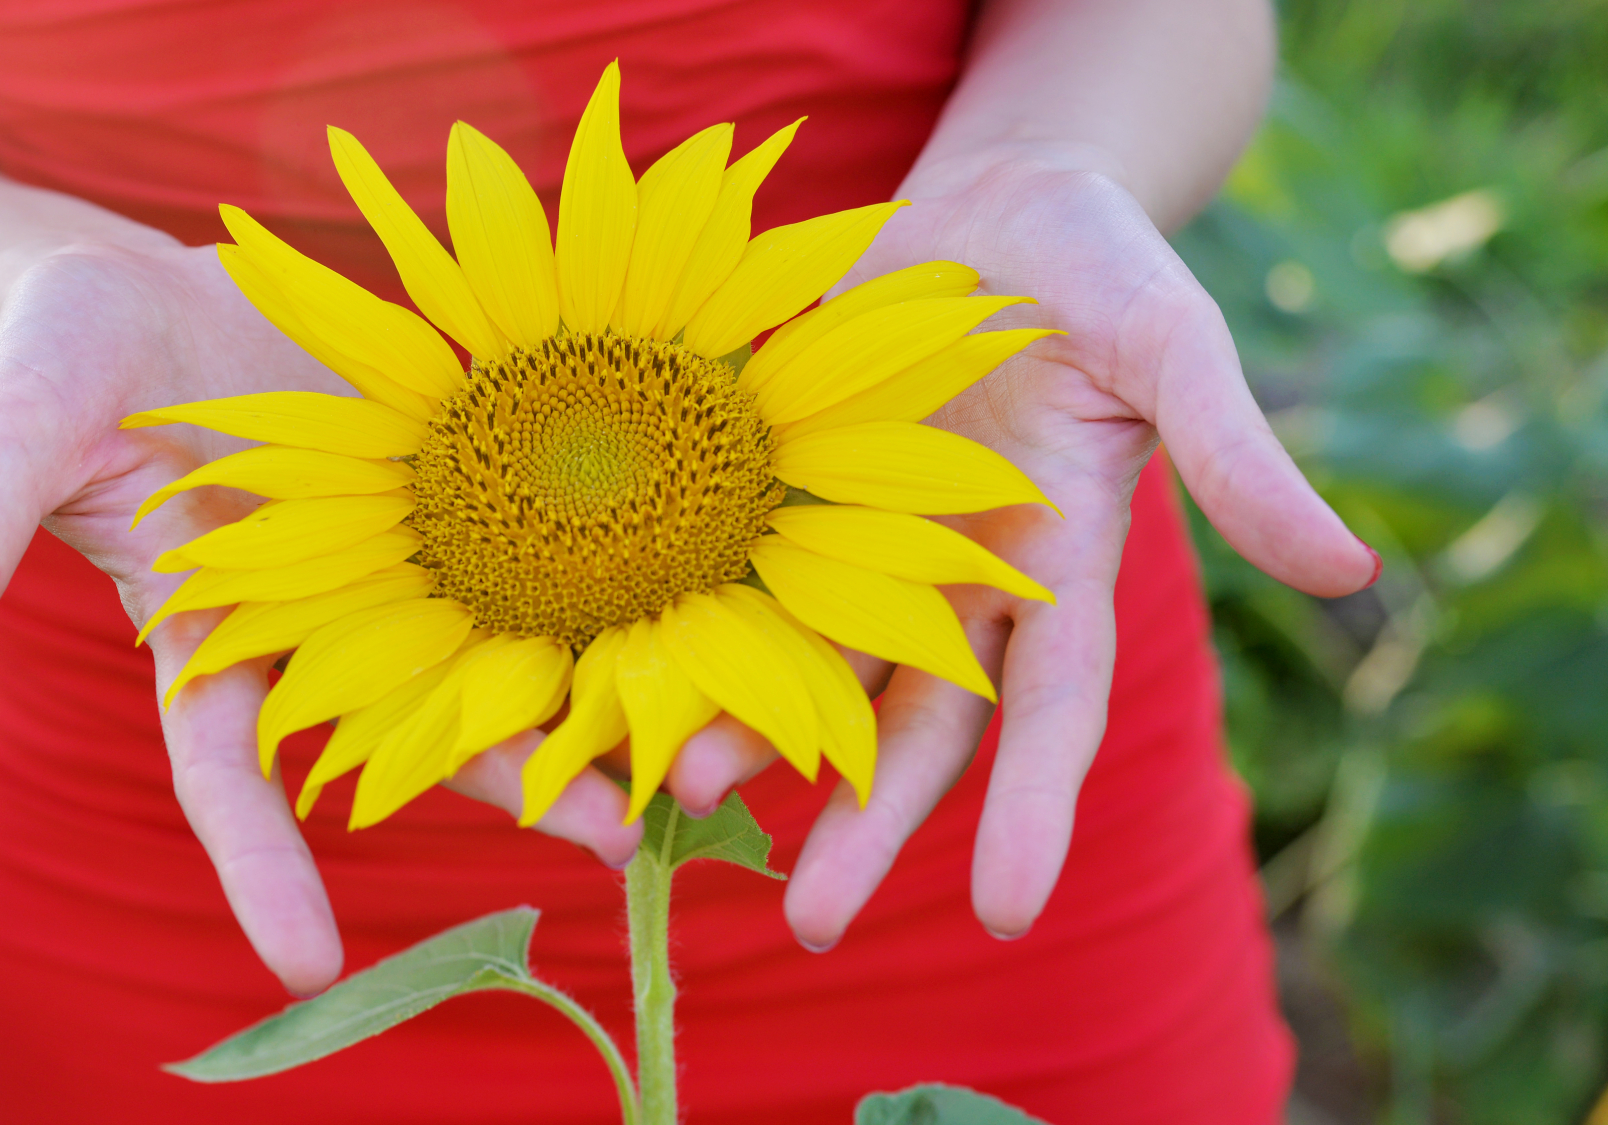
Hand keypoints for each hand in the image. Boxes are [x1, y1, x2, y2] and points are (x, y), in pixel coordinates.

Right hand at [0, 241, 642, 996]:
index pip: (232, 775)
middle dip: (510, 784)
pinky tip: (690, 598)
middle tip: (613, 843)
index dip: (260, 866)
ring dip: (590, 692)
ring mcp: (391, 555)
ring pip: (499, 645)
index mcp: (210, 642)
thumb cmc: (59, 357)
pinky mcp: (447, 482)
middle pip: (418, 730)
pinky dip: (598, 576)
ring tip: (699, 743)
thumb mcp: (12, 440)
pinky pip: (531, 539)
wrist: (145, 288)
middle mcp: (318, 623)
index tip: (303, 968)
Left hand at [666, 146, 1377, 945]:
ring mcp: (861, 539)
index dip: (1032, 809)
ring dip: (754, 730)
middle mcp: (952, 580)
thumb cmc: (1101, 265)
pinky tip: (630, 664)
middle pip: (914, 726)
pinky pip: (735, 565)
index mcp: (1054, 569)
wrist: (986, 204)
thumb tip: (1351, 571)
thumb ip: (1235, 455)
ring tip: (684, 791)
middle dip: (868, 823)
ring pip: (807, 663)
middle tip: (813, 927)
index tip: (1005, 911)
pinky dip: (691, 617)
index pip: (1050, 712)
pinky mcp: (782, 483)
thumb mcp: (1174, 342)